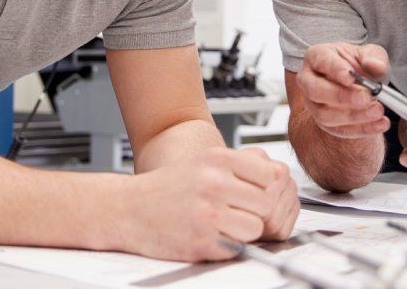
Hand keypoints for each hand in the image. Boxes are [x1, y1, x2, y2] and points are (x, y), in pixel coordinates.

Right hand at [122, 146, 298, 260]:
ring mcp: (207, 212)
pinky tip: (210, 236)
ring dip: (245, 231)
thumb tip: (279, 175)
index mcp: (217, 159)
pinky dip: (228, 246)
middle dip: (256, 212)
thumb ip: (239, 167)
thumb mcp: (203, 163)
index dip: (266, 188)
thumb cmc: (168, 187)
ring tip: (225, 226)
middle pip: (266, 203)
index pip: (270, 173)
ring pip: (255, 227)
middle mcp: (213, 182)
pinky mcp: (201, 240)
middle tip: (239, 214)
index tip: (253, 194)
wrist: (127, 209)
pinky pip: (236, 247)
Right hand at [298, 43, 391, 138]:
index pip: (321, 61)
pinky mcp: (323, 123)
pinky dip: (361, 129)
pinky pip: (338, 130)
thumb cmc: (361, 66)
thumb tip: (375, 66)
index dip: (335, 69)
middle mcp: (308, 80)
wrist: (361, 86)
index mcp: (317, 56)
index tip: (351, 77)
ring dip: (353, 116)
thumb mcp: (371, 54)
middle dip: (341, 96)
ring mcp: (312, 103)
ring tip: (377, 111)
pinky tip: (380, 123)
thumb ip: (375, 58)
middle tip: (365, 98)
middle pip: (315, 90)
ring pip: (324, 114)